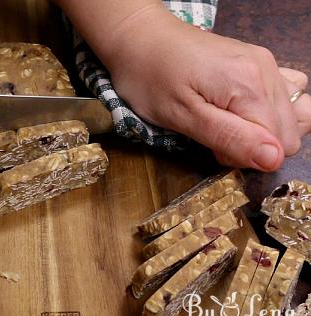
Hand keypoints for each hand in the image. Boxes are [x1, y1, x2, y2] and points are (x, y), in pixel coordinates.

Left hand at [97, 5, 309, 171]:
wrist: (140, 39)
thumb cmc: (151, 77)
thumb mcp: (182, 117)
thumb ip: (229, 138)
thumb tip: (272, 159)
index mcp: (250, 85)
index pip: (275, 144)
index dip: (242, 154)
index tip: (212, 146)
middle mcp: (266, 71)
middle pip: (288, 132)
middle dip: (253, 145)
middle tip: (213, 133)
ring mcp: (264, 64)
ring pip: (291, 116)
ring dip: (262, 129)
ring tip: (225, 122)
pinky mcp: (257, 62)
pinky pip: (283, 95)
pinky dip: (267, 110)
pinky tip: (238, 109)